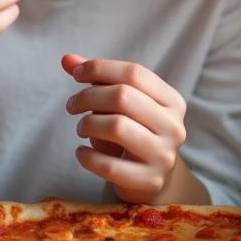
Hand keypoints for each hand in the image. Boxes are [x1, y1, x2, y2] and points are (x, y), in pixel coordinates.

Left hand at [63, 54, 186, 202]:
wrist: (152, 178)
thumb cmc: (134, 132)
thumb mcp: (123, 103)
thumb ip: (98, 79)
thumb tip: (67, 59)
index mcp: (172, 100)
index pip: (135, 73)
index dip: (101, 68)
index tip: (77, 74)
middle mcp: (173, 126)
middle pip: (123, 96)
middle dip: (89, 96)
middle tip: (72, 105)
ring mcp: (163, 155)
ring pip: (117, 127)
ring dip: (88, 124)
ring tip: (81, 128)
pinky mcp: (149, 181)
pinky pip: (109, 166)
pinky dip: (88, 157)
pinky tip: (81, 153)